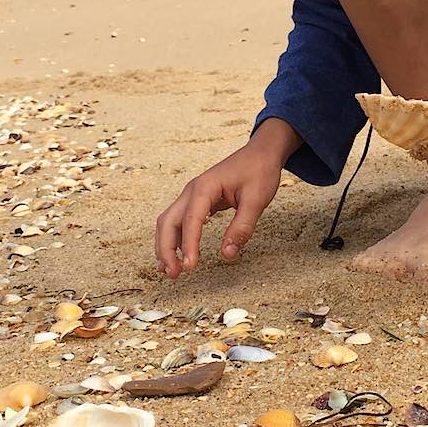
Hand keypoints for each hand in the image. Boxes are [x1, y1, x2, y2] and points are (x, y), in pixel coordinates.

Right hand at [154, 124, 294, 277]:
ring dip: (166, 246)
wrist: (261, 152)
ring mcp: (192, 195)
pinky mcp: (197, 200)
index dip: (188, 246)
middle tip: (173, 274)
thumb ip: (241, 228)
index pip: (190, 221)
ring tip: (170, 271)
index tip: (190, 268)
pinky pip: (179, 221)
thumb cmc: (259, 171)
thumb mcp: (256, 201)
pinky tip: (179, 255)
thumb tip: (228, 255)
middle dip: (166, 249)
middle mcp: (192, 190)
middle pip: (168, 221)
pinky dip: (175, 239)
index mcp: (205, 187)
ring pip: (169, 222)